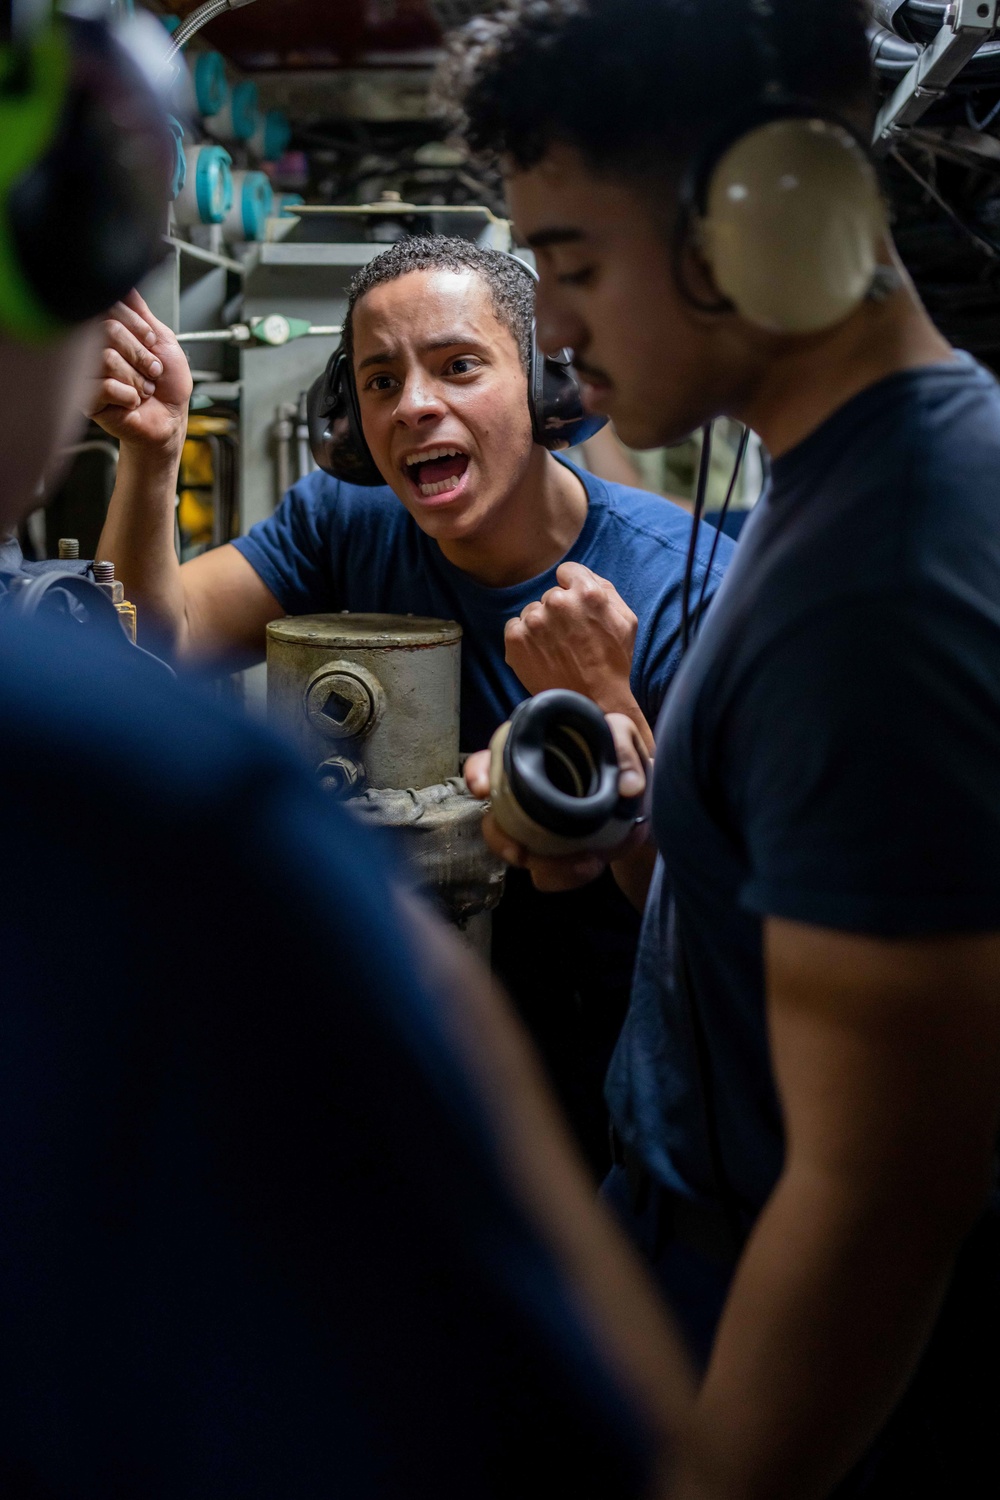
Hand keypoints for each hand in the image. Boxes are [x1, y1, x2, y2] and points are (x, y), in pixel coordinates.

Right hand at [87, 290, 191, 455]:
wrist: (170, 420)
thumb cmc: (168, 385)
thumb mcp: (163, 340)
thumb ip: (142, 313)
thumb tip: (125, 283)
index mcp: (110, 331)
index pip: (109, 307)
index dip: (137, 325)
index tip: (151, 341)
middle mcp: (96, 348)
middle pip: (108, 331)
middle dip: (140, 354)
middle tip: (152, 371)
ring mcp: (88, 372)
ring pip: (107, 359)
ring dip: (137, 378)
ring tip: (143, 389)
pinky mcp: (87, 398)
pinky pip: (105, 385)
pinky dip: (129, 396)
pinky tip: (132, 402)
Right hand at [465, 712, 650, 892]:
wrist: (645, 802)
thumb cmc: (620, 759)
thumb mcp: (624, 737)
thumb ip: (623, 749)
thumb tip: (628, 786)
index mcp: (531, 757)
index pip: (490, 760)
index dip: (477, 771)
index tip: (482, 788)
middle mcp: (524, 795)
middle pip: (493, 818)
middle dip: (502, 840)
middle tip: (520, 852)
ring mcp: (537, 829)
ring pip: (517, 852)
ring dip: (544, 865)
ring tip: (586, 862)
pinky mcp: (554, 856)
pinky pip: (545, 874)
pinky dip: (565, 876)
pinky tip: (591, 864)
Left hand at [504, 561, 639, 720]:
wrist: (593, 702)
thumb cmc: (613, 662)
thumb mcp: (626, 620)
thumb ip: (605, 589)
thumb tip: (579, 576)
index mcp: (587, 592)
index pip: (567, 572)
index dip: (573, 589)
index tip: (576, 608)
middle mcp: (558, 602)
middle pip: (551, 595)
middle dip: (559, 612)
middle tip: (570, 638)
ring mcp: (534, 621)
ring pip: (533, 611)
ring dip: (541, 626)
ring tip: (556, 650)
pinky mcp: (515, 639)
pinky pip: (514, 626)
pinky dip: (523, 639)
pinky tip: (540, 654)